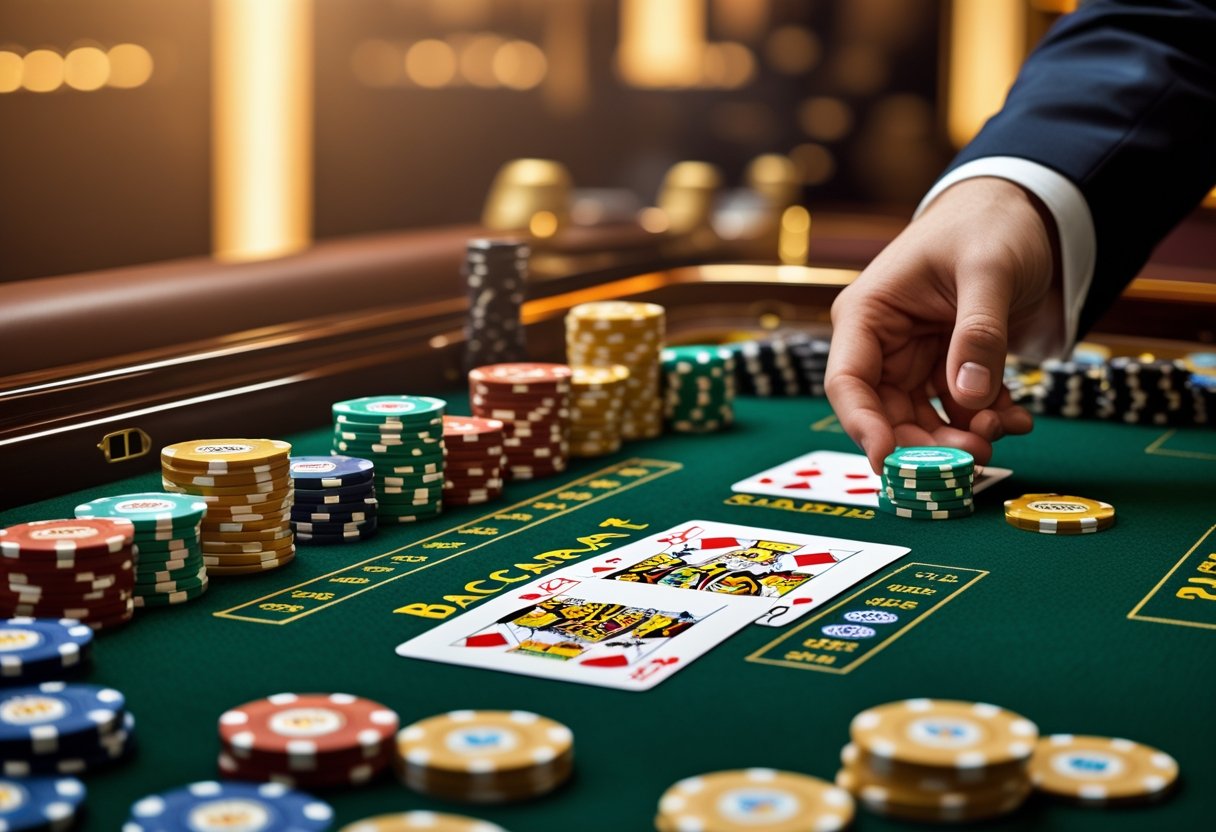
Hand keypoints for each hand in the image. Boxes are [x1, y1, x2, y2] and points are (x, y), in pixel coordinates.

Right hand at [825, 177, 1056, 472]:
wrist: (1026, 209)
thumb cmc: (991, 224)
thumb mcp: (989, 270)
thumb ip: (979, 333)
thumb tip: (969, 395)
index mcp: (868, 314)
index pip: (847, 380)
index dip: (862, 425)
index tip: (889, 460)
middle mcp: (882, 343)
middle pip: (885, 412)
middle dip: (924, 442)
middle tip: (972, 457)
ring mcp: (915, 358)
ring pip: (921, 419)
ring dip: (958, 437)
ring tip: (1002, 432)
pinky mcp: (947, 367)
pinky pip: (958, 410)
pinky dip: (986, 421)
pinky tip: (1017, 418)